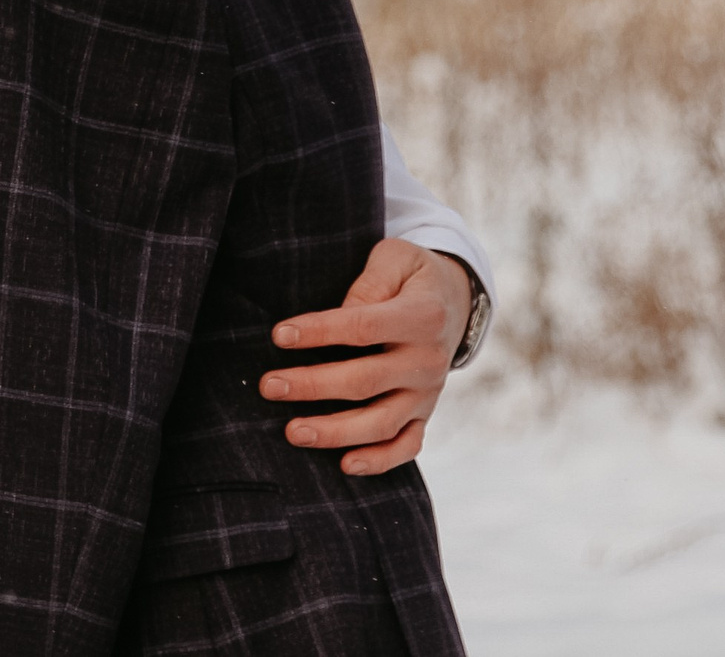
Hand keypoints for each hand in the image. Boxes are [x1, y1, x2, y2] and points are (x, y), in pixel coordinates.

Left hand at [259, 239, 471, 476]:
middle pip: (366, 381)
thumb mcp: (397, 258)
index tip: (279, 335)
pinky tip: (346, 465)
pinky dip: (380, 461)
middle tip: (269, 386)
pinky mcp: (425, 414)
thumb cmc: (411, 276)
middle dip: (313, 386)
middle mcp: (428, 360)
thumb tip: (343, 311)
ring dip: (336, 432)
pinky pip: (407, 446)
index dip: (320, 332)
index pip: (364, 327)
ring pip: (382, 422)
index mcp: (422, 316)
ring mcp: (427, 392)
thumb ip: (371, 281)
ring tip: (292, 432)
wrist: (455, 302)